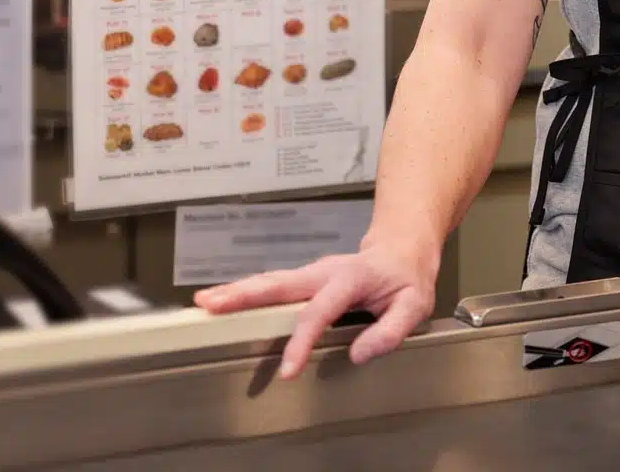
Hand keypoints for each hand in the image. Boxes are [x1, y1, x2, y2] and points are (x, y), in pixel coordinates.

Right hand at [193, 242, 436, 379]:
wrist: (402, 249)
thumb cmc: (407, 279)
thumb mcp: (414, 305)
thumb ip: (390, 331)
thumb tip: (358, 355)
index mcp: (350, 278)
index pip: (320, 310)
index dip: (302, 340)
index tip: (287, 370)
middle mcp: (324, 271)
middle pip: (279, 283)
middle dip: (244, 294)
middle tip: (211, 306)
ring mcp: (311, 273)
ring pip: (270, 281)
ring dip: (237, 291)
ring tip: (204, 303)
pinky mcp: (304, 280)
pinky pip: (272, 286)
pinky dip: (246, 293)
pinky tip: (222, 301)